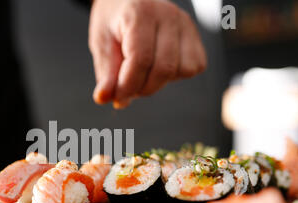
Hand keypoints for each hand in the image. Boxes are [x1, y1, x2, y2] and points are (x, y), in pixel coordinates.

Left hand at [89, 0, 206, 108]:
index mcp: (140, 13)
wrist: (127, 1)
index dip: (128, 86)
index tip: (117, 98)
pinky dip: (176, 76)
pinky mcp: (195, 35)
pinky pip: (194, 67)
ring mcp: (185, 24)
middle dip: (143, 88)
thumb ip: (105, 72)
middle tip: (128, 88)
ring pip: (182, 70)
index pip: (140, 60)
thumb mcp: (101, 43)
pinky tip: (159, 67)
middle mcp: (168, 15)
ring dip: (159, 83)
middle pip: (163, 69)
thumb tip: (104, 98)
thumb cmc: (113, 21)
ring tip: (142, 74)